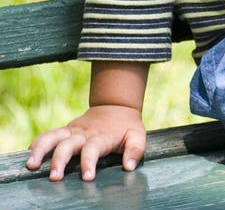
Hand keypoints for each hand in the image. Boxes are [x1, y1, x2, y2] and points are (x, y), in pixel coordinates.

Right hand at [26, 104, 146, 181]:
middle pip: (68, 144)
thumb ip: (135, 150)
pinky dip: (37, 143)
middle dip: (60, 160)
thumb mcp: (137, 136)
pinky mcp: (65, 130)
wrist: (116, 105)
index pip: (93, 148)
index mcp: (101, 136)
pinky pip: (48, 134)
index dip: (89, 162)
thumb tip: (129, 167)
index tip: (87, 177)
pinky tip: (28, 155)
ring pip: (53, 137)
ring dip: (41, 149)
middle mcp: (84, 133)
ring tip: (31, 165)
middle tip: (54, 178)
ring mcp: (72, 130)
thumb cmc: (127, 126)